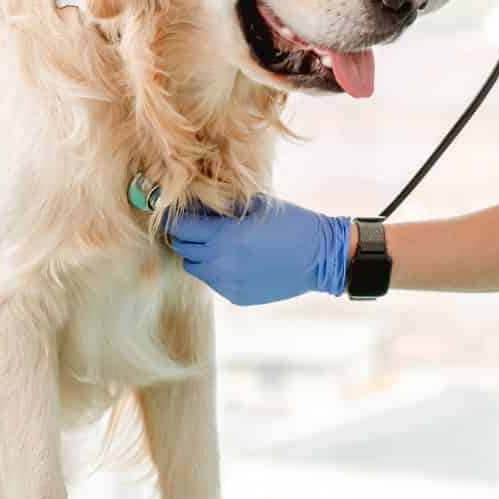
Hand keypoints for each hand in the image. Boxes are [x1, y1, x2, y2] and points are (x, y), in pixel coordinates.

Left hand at [166, 195, 352, 305]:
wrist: (320, 256)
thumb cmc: (290, 222)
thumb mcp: (255, 204)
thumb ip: (222, 204)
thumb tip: (196, 201)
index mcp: (222, 235)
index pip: (180, 228)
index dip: (178, 218)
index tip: (182, 213)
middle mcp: (219, 262)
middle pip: (183, 249)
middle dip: (187, 236)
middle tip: (198, 226)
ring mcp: (227, 283)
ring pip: (195, 268)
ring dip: (199, 255)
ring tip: (217, 243)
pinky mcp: (236, 296)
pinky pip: (214, 282)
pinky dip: (217, 270)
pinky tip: (237, 259)